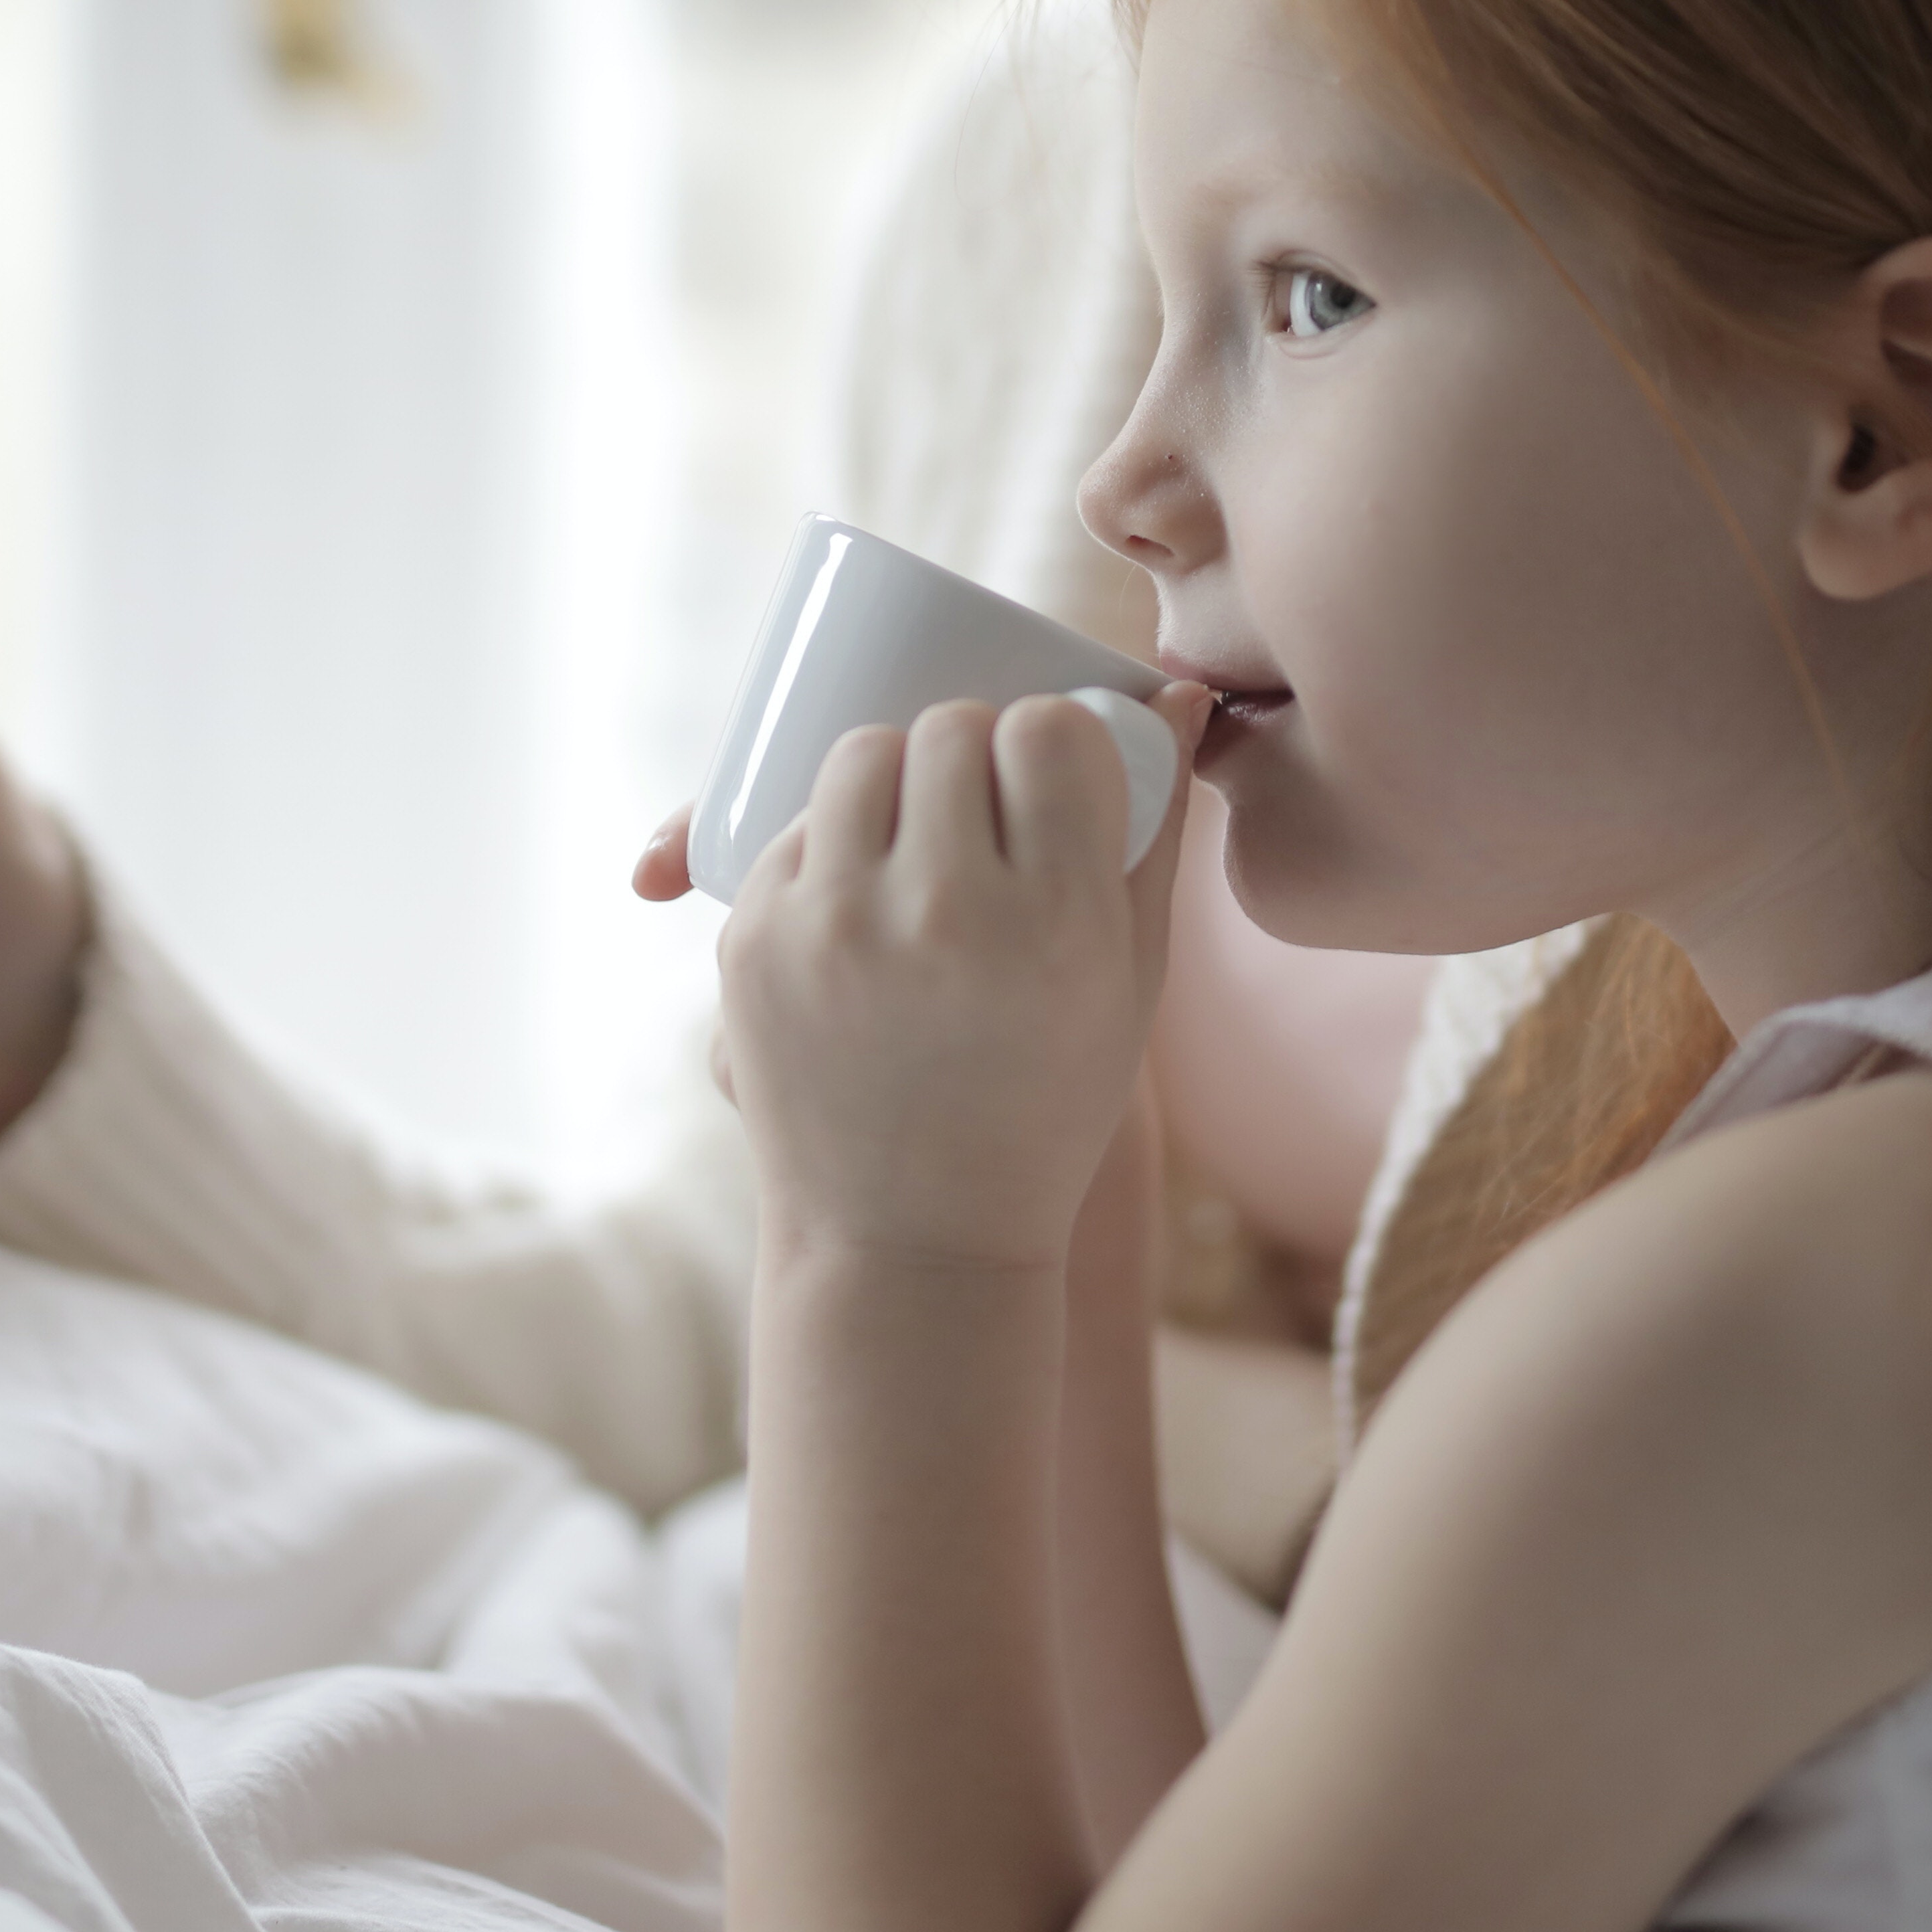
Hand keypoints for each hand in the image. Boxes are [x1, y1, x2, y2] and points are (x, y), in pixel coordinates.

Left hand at [715, 691, 1205, 1268]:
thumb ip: (1152, 835)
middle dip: (973, 753)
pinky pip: (795, 831)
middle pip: (950, 727)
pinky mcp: (753, 946)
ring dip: (896, 781)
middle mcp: (941, 914)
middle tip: (982, 817)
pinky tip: (865, 915)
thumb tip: (1178, 694)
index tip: (1049, 785)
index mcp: (1053, 921)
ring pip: (862, 757)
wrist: (914, 1238)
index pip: (1047, 730)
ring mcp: (834, 929)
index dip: (1054, 742)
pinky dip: (833, 851)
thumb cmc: (1044, 1104)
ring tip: (919, 848)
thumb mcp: (1128, 984)